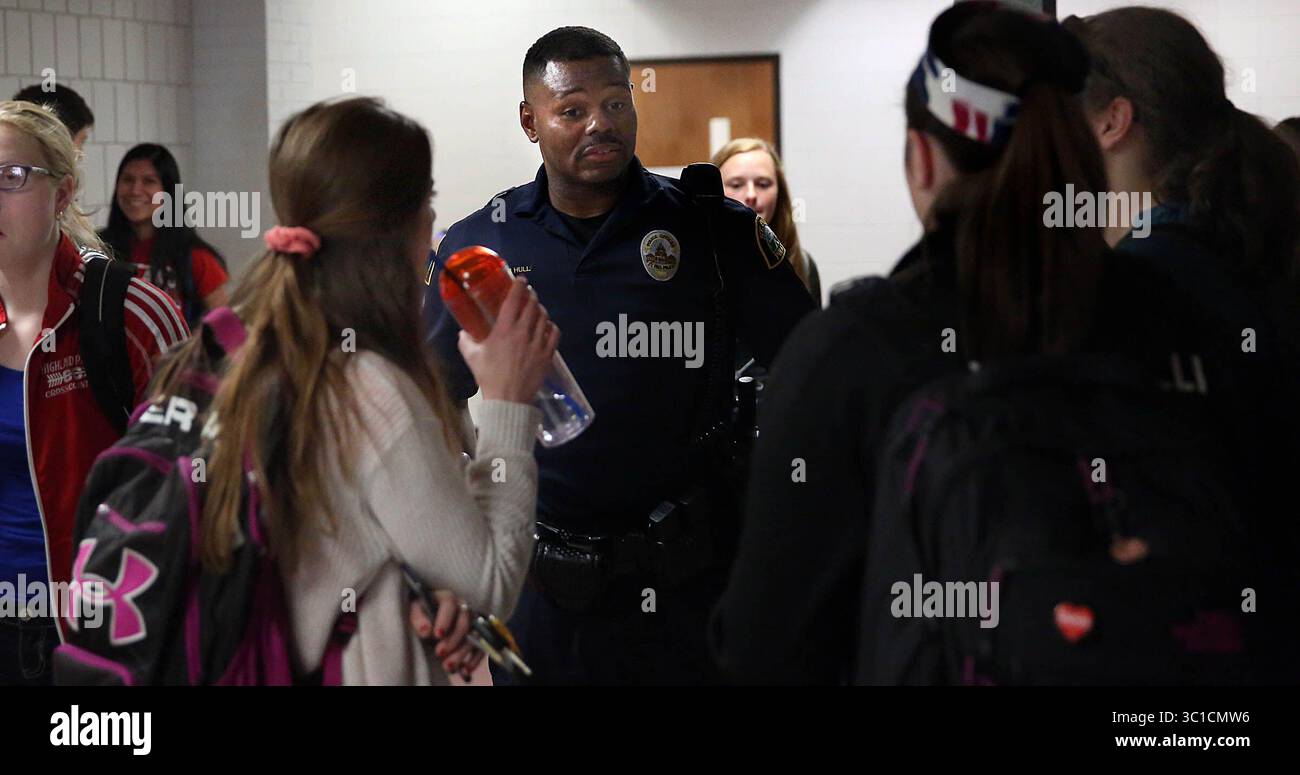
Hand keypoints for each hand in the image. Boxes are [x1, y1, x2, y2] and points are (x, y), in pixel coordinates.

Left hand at [408, 592, 484, 680]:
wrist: (428, 619)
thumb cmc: (421, 613)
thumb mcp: (415, 612)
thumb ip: (418, 619)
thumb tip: (426, 631)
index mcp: (447, 599)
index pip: (449, 605)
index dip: (444, 620)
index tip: (437, 635)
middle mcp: (463, 609)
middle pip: (463, 623)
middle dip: (452, 640)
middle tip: (439, 653)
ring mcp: (471, 623)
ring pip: (472, 638)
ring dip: (461, 653)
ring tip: (447, 666)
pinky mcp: (475, 637)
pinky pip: (479, 648)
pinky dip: (474, 660)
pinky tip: (464, 670)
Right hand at [458, 277, 559, 403]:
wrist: (507, 399)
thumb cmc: (488, 376)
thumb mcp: (471, 356)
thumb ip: (466, 341)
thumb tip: (463, 332)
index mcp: (504, 330)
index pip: (514, 300)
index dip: (519, 286)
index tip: (522, 280)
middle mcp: (523, 332)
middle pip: (532, 305)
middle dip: (532, 296)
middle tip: (529, 293)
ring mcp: (538, 343)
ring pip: (544, 318)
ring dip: (541, 310)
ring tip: (538, 309)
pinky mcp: (547, 355)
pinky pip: (554, 334)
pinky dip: (552, 327)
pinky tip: (548, 327)